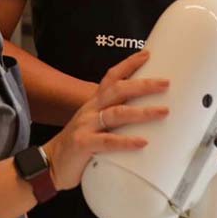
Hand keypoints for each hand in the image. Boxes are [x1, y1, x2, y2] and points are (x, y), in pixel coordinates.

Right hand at [41, 50, 168, 190]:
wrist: (50, 163)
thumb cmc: (78, 144)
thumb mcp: (94, 124)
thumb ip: (114, 118)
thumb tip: (144, 115)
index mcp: (94, 103)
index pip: (112, 77)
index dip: (129, 64)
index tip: (148, 54)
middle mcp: (90, 110)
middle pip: (118, 90)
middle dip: (143, 85)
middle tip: (165, 83)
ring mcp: (86, 126)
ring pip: (117, 113)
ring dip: (142, 112)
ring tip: (163, 111)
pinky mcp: (83, 144)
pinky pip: (107, 141)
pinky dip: (126, 141)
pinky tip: (142, 142)